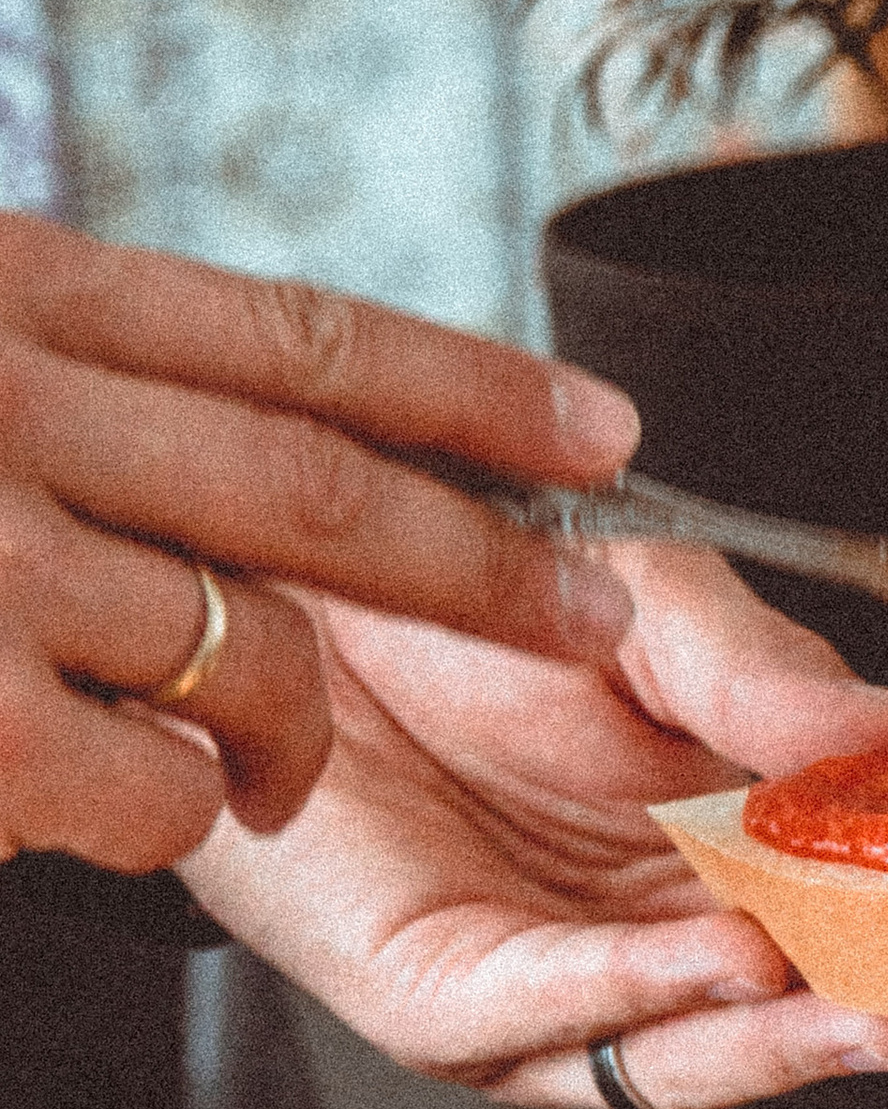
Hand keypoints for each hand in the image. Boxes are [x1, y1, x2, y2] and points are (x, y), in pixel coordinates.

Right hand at [0, 213, 642, 873]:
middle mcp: (4, 409)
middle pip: (313, 490)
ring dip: (291, 722)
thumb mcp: (2, 382)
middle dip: (478, 573)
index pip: (291, 337)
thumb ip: (168, 389)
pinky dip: (186, 805)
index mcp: (23, 302)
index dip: (463, 388)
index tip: (607, 432)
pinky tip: (145, 791)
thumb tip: (341, 407)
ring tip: (281, 765)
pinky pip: (167, 794)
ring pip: (252, 656)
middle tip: (590, 624)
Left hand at [182, 537, 887, 1108]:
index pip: (858, 934)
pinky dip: (643, 994)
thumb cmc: (452, 604)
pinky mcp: (437, 1002)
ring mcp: (545, 992)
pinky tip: (725, 961)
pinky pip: (553, 1014)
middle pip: (794, 1017)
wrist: (259, 579)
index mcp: (716, 867)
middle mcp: (641, 949)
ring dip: (791, 1036)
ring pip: (686, 1048)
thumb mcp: (656, 612)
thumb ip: (771, 684)